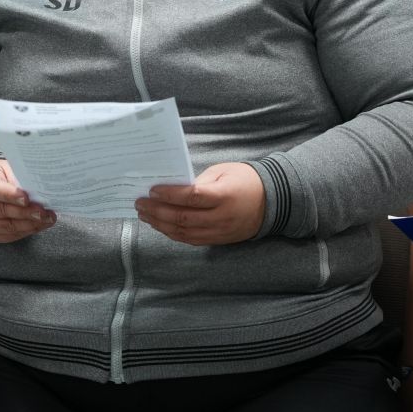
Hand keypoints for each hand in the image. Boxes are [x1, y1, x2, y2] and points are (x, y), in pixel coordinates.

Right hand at [0, 159, 55, 242]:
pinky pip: (7, 236)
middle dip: (24, 212)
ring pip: (5, 226)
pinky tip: (39, 225)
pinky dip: (25, 231)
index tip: (27, 198)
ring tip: (47, 219)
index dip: (10, 195)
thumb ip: (18, 177)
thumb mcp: (4, 168)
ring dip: (29, 224)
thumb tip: (39, 189)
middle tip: (43, 212)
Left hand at [135, 162, 264, 245]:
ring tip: (145, 215)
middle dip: (157, 211)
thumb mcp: (223, 171)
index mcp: (224, 196)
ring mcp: (219, 231)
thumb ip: (199, 181)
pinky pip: (191, 240)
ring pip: (184, 233)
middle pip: (183, 218)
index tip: (151, 190)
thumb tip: (172, 189)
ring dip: (161, 225)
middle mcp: (221, 217)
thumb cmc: (245, 180)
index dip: (169, 195)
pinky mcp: (218, 240)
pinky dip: (173, 233)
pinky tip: (160, 225)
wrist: (272, 202)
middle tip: (140, 204)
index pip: (191, 197)